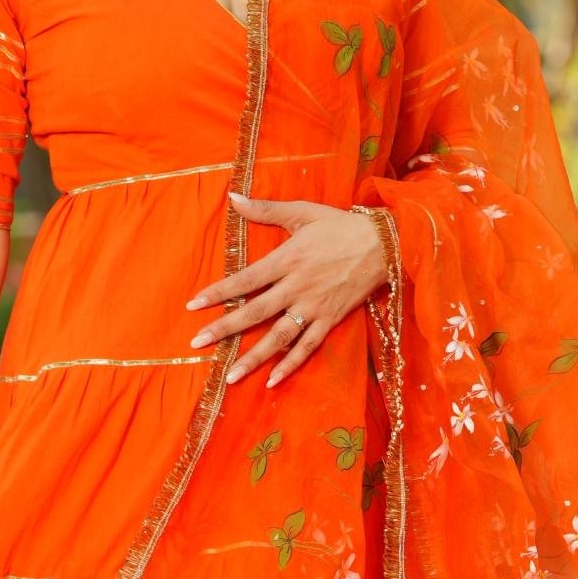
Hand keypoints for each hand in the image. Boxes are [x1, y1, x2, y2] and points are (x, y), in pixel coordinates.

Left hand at [184, 192, 388, 388]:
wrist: (384, 243)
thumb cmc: (340, 226)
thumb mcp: (303, 212)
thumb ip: (266, 209)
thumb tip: (233, 197)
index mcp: (287, 259)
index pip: (245, 280)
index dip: (218, 293)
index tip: (193, 305)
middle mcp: (297, 287)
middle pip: (255, 312)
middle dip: (224, 329)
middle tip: (197, 343)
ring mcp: (314, 307)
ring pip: (278, 337)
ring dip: (253, 357)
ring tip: (230, 376)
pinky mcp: (331, 319)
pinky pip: (308, 347)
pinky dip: (290, 364)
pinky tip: (271, 381)